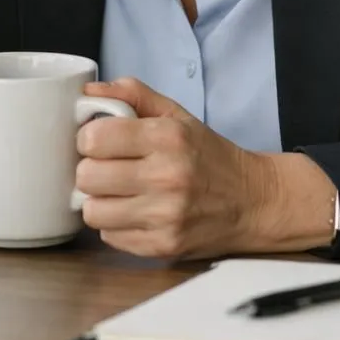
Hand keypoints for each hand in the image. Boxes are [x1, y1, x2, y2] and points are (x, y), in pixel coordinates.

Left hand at [76, 78, 333, 259]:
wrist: (252, 202)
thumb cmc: (207, 155)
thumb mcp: (176, 114)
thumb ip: (132, 95)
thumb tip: (88, 93)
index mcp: (167, 137)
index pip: (94, 138)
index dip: (88, 138)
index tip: (98, 141)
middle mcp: (166, 177)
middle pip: (87, 176)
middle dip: (91, 170)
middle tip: (107, 168)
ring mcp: (165, 216)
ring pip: (93, 211)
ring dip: (100, 201)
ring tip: (118, 193)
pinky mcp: (162, 247)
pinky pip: (110, 237)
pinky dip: (116, 225)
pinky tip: (134, 212)